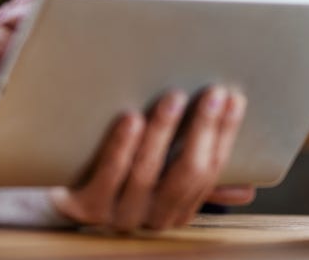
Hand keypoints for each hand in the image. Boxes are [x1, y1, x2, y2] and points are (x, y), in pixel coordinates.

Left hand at [51, 86, 249, 231]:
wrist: (61, 191)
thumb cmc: (118, 174)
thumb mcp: (160, 178)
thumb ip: (195, 179)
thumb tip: (247, 192)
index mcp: (178, 208)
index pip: (211, 170)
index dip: (224, 134)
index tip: (233, 99)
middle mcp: (153, 216)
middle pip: (187, 174)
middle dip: (202, 131)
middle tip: (211, 92)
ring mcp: (119, 213)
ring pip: (147, 173)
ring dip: (163, 132)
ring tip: (172, 97)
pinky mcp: (87, 206)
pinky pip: (108, 177)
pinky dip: (121, 147)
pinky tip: (131, 118)